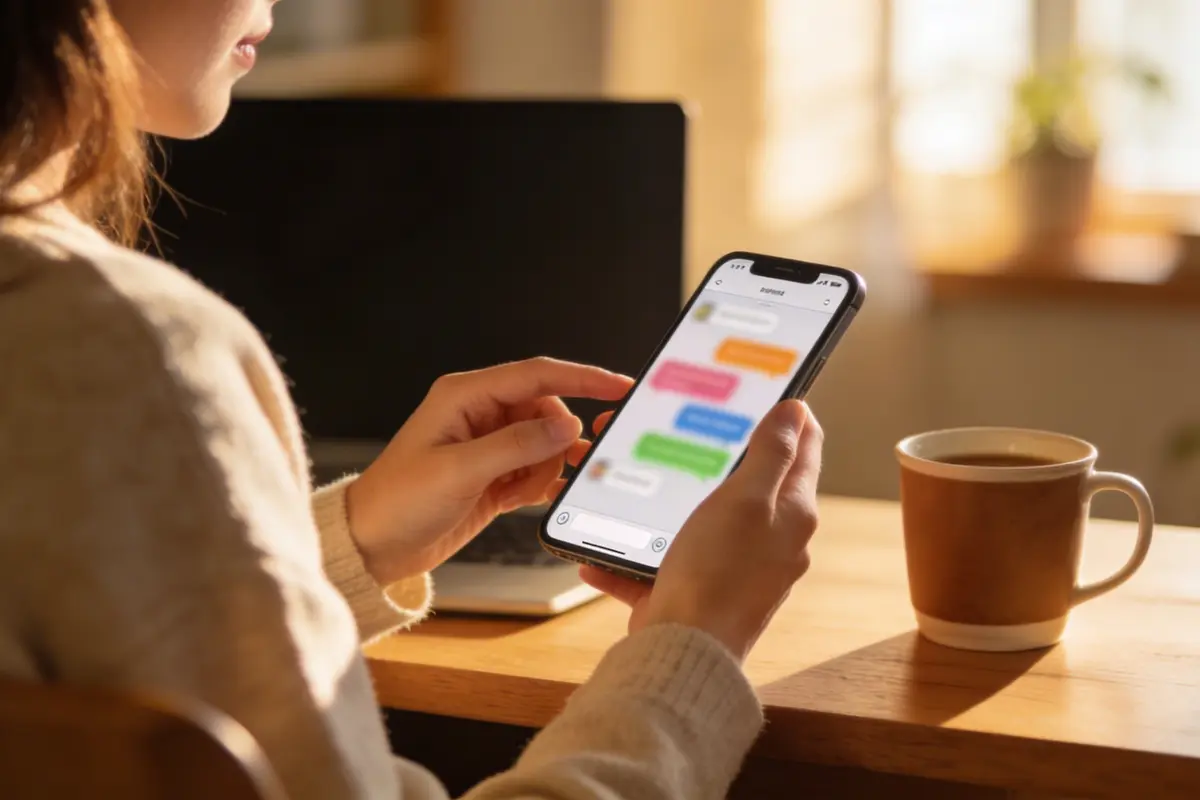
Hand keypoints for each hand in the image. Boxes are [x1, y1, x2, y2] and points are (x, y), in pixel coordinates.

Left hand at [345, 357, 631, 583]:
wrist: (372, 547)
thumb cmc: (397, 502)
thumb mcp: (458, 471)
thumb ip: (517, 445)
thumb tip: (566, 424)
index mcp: (464, 396)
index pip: (536, 375)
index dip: (582, 378)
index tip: (620, 387)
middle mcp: (479, 415)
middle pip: (546, 411)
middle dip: (558, 439)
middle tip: (568, 464)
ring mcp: (488, 446)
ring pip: (545, 443)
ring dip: (545, 468)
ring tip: (517, 492)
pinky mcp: (493, 476)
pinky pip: (536, 470)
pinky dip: (539, 484)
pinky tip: (527, 498)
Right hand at [580, 400, 822, 661]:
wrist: (683, 652)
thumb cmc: (717, 575)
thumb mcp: (746, 499)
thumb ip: (772, 452)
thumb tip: (796, 410)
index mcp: (791, 514)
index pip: (803, 449)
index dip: (787, 415)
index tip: (762, 390)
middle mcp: (772, 542)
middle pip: (751, 483)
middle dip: (714, 455)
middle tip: (684, 429)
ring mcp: (736, 570)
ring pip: (701, 521)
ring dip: (667, 505)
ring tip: (632, 485)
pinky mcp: (698, 593)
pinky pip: (662, 566)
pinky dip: (635, 557)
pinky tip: (603, 553)